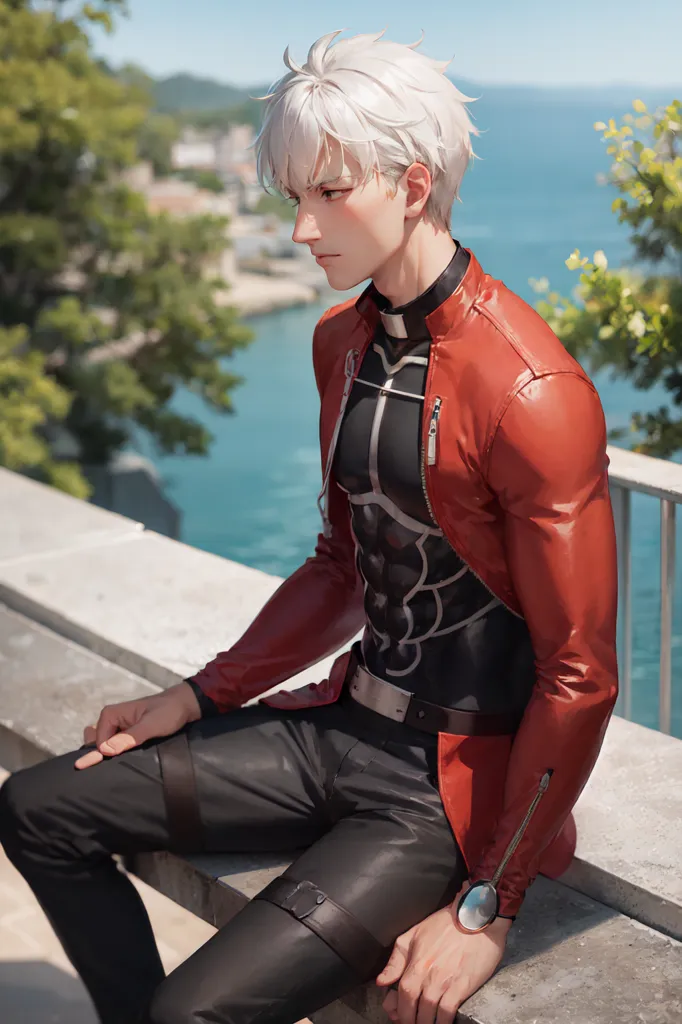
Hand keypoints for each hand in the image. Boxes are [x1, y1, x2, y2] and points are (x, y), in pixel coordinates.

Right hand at [74, 683, 201, 768]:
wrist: (185, 705)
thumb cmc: (168, 711)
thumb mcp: (151, 725)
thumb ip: (130, 737)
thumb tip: (106, 751)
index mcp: (110, 714)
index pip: (98, 743)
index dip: (106, 754)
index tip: (120, 760)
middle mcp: (110, 721)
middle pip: (97, 745)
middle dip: (103, 755)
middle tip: (123, 760)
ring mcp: (118, 729)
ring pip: (106, 748)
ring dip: (112, 756)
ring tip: (128, 759)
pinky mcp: (127, 735)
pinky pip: (116, 747)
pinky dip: (119, 754)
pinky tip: (128, 759)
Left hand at [375, 894, 510, 1023]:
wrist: (475, 919)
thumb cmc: (446, 924)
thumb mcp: (414, 935)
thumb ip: (396, 960)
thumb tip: (382, 981)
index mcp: (416, 963)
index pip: (402, 995)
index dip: (399, 1010)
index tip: (399, 1015)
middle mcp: (428, 975)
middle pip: (413, 1009)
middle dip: (410, 1021)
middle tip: (412, 1022)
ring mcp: (446, 982)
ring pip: (430, 1014)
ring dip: (426, 1023)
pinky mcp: (462, 987)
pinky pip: (448, 1012)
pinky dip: (443, 1022)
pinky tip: (442, 1022)